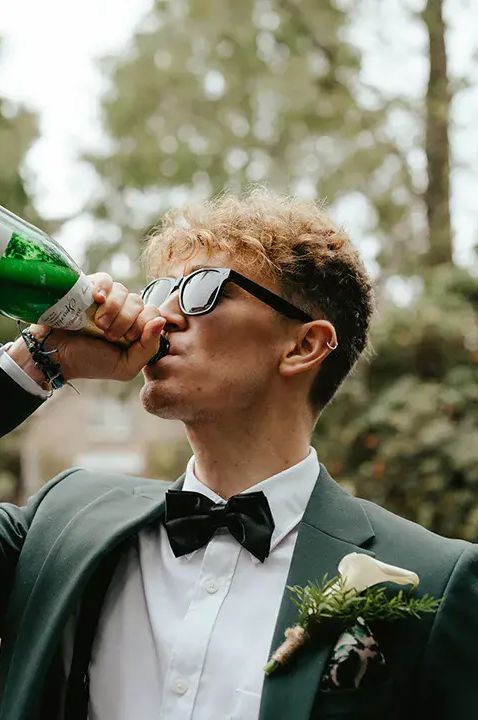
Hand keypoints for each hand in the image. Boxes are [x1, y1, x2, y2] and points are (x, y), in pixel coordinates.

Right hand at [24, 272, 165, 381]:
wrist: (56, 355)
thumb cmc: (91, 362)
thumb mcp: (125, 366)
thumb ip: (148, 348)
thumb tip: (161, 321)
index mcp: (136, 328)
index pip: (154, 314)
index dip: (144, 325)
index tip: (127, 339)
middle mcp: (124, 310)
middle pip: (139, 302)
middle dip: (125, 321)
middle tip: (109, 335)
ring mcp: (107, 299)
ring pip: (123, 291)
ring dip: (112, 310)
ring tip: (98, 324)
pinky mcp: (90, 288)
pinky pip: (106, 279)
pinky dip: (104, 289)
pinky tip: (97, 300)